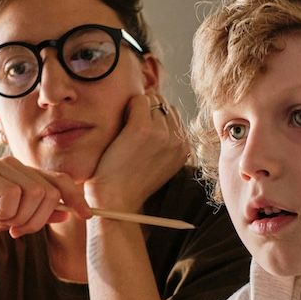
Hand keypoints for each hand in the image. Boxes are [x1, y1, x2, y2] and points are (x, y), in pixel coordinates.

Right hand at [0, 156, 90, 236]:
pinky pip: (14, 194)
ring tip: (5, 224)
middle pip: (50, 191)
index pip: (60, 181)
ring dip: (23, 217)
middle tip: (19, 231)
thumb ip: (37, 214)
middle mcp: (16, 166)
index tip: (87, 216)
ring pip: (35, 193)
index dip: (77, 197)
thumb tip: (66, 212)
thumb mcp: (12, 217)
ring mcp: (2, 167)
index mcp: (25, 174)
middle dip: (40, 218)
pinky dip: (8, 212)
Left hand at [84, 93, 187, 210]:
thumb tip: (159, 110)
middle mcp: (177, 140)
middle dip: (147, 109)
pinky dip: (127, 105)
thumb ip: (166, 142)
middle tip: (130, 127)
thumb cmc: (130, 182)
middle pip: (164, 105)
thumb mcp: (159, 164)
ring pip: (152, 100)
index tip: (139, 130)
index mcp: (184, 149)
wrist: (116, 199)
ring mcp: (162, 134)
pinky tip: (120, 122)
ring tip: (124, 127)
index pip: (173, 115)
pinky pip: (138, 100)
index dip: (154, 117)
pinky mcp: (142, 129)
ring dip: (136, 107)